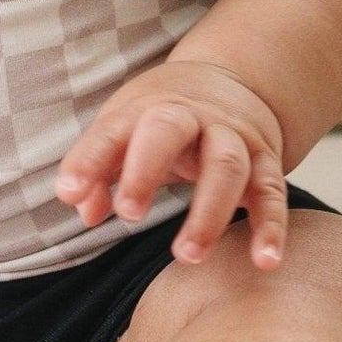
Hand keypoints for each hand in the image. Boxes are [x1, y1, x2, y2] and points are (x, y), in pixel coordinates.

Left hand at [54, 56, 291, 270]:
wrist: (234, 80)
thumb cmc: (163, 117)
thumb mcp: (125, 129)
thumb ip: (99, 168)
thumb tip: (82, 210)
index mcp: (148, 107)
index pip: (113, 129)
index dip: (89, 160)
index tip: (70, 193)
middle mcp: (192, 116)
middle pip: (170, 131)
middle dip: (147, 169)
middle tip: (128, 214)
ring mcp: (233, 136)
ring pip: (226, 165)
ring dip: (208, 212)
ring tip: (187, 256)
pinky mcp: (266, 160)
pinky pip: (272, 192)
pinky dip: (271, 227)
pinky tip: (265, 261)